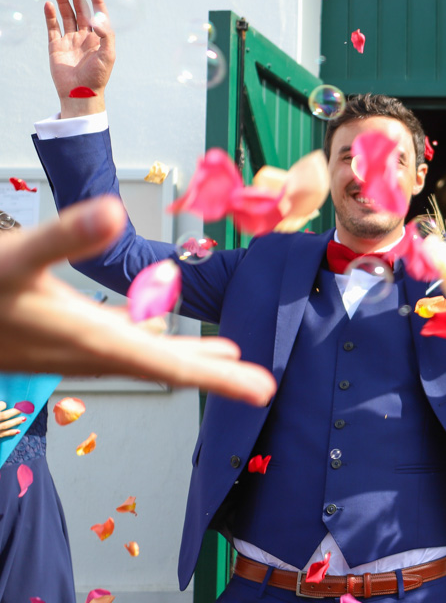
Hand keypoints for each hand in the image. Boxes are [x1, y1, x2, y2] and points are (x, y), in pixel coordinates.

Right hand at [0, 197, 275, 405]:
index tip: (262, 390)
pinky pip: (114, 346)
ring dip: (184, 357)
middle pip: (164, 366)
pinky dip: (146, 341)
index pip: (169, 364)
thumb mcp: (13, 257)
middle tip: (260, 385)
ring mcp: (67, 350)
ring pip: (141, 357)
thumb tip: (112, 212)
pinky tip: (153, 329)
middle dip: (213, 373)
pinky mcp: (52, 338)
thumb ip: (62, 237)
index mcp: (88, 340)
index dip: (219, 377)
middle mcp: (84, 353)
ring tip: (225, 357)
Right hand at [0, 403, 25, 438]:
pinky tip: (18, 431)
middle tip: (23, 409)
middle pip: (3, 415)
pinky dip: (11, 432)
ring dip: (15, 422)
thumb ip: (0, 407)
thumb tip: (7, 403)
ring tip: (24, 418)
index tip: (10, 403)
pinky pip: (3, 434)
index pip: (0, 406)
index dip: (4, 404)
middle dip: (14, 412)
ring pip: (5, 425)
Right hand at [45, 0, 114, 118]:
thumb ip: (106, 36)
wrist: (80, 93)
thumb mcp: (108, 55)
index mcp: (99, 38)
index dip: (96, 1)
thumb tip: (97, 19)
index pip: (98, 15)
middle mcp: (84, 37)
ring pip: (66, 16)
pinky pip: (52, 27)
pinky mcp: (56, 46)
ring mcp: (69, 40)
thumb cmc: (98, 76)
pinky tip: (49, 4)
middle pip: (80, 11)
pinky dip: (50, 15)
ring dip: (62, 2)